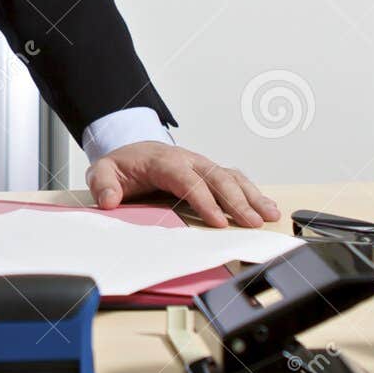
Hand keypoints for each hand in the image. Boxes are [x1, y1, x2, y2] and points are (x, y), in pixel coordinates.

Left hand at [86, 141, 279, 227]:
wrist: (132, 149)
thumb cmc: (123, 165)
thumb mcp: (103, 170)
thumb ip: (103, 184)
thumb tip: (108, 199)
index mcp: (164, 161)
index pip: (187, 180)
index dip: (204, 200)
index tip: (218, 222)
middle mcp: (189, 160)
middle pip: (217, 178)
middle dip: (236, 201)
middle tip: (251, 223)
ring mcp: (202, 165)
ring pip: (231, 177)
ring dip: (251, 196)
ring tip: (269, 215)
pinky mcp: (209, 172)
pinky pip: (234, 179)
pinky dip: (252, 192)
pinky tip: (267, 207)